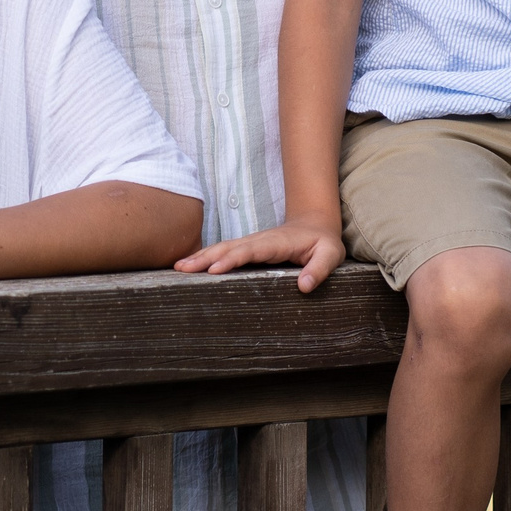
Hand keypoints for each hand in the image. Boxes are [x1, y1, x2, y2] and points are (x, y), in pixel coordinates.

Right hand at [174, 218, 348, 291]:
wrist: (316, 223)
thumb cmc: (323, 242)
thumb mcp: (330, 254)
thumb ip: (319, 269)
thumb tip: (304, 287)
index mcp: (276, 243)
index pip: (250, 250)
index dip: (232, 259)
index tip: (215, 269)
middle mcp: (259, 241)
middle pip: (229, 248)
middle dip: (206, 257)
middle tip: (183, 269)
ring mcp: (251, 243)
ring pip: (223, 248)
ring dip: (201, 256)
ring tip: (179, 267)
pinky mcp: (248, 248)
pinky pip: (225, 252)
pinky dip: (206, 257)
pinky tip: (191, 265)